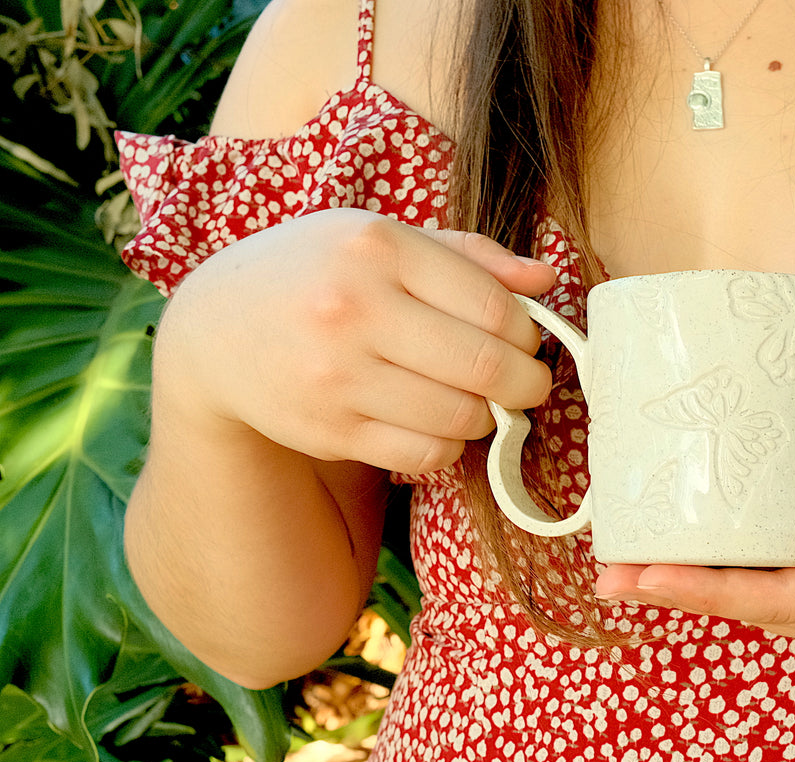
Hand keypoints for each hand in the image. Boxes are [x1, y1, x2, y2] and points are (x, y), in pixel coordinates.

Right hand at [152, 208, 556, 474]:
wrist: (215, 330)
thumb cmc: (319, 274)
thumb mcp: (384, 240)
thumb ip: (470, 256)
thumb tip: (544, 281)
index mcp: (379, 247)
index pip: (494, 307)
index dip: (528, 335)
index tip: (526, 343)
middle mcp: (355, 308)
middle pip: (487, 368)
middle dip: (527, 384)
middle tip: (527, 384)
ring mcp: (337, 374)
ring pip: (461, 418)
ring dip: (487, 417)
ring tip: (476, 400)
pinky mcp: (328, 429)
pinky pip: (424, 455)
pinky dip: (447, 445)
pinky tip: (436, 423)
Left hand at [593, 424, 794, 643]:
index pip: (780, 602)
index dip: (712, 592)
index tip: (652, 575)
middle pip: (750, 609)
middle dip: (678, 595)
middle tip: (608, 577)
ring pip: (749, 598)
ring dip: (685, 586)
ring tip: (620, 569)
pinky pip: (760, 577)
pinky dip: (713, 568)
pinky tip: (675, 550)